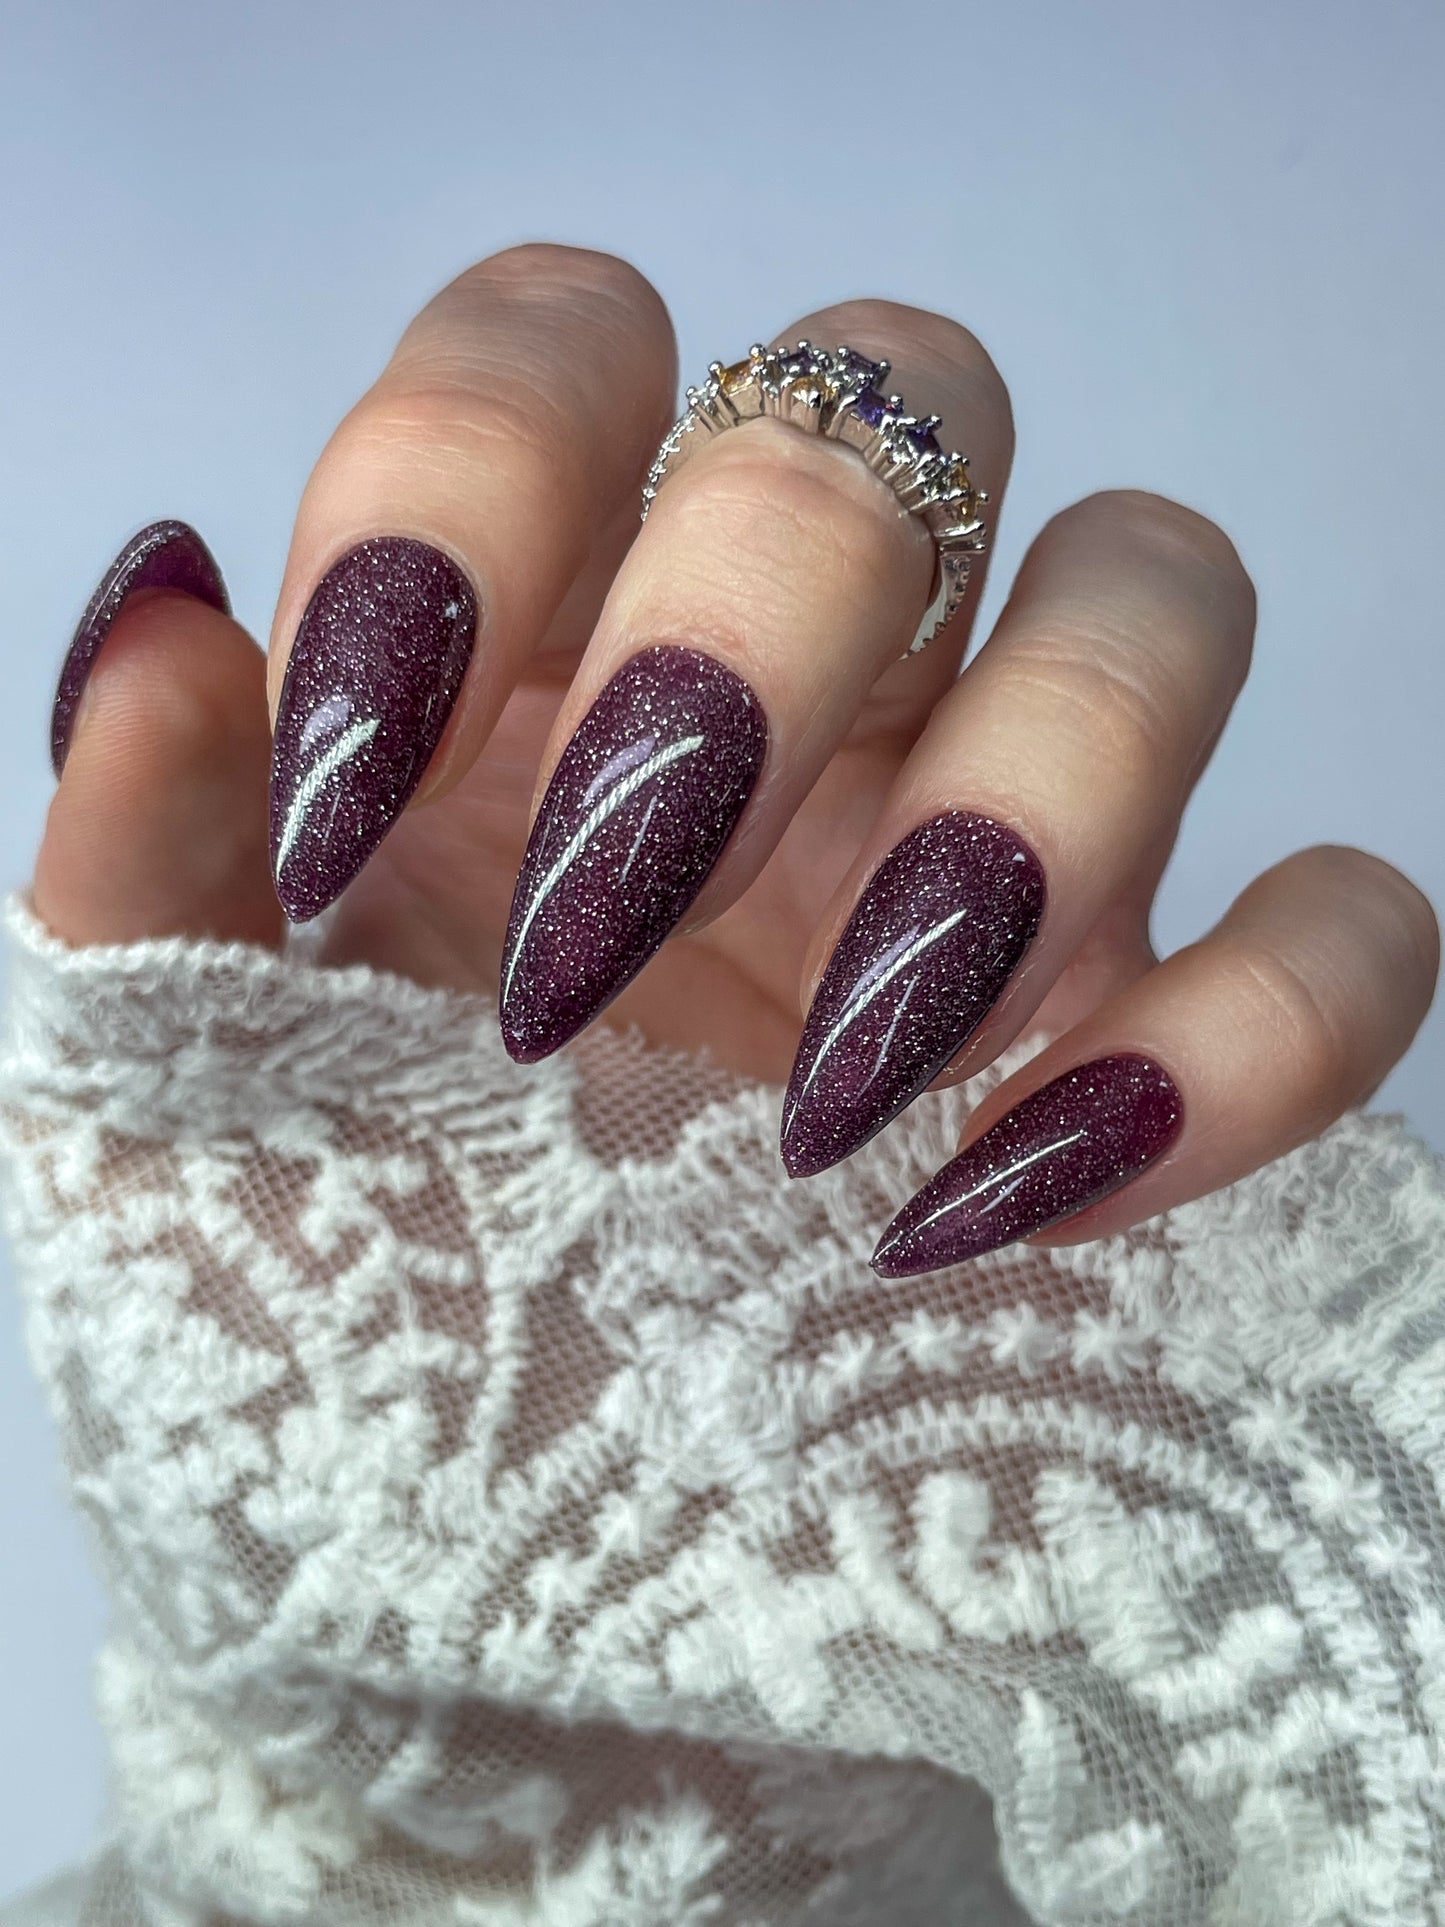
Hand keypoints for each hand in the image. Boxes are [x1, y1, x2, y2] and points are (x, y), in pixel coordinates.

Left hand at [35, 245, 1438, 1270]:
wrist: (471, 1620)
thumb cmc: (309, 1338)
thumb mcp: (158, 1107)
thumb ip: (139, 860)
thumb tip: (164, 620)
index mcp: (532, 663)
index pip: (566, 349)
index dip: (477, 469)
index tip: (368, 768)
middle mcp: (793, 702)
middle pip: (887, 407)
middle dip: (763, 621)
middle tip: (611, 929)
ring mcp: (1005, 857)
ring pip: (1158, 587)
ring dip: (1030, 787)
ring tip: (851, 1070)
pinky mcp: (1157, 1046)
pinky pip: (1343, 929)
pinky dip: (1248, 1032)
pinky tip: (1038, 1194)